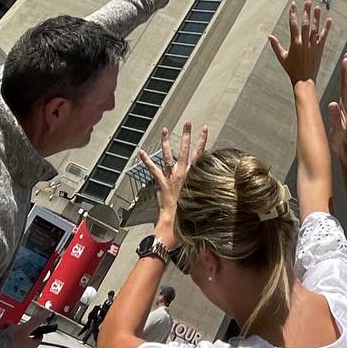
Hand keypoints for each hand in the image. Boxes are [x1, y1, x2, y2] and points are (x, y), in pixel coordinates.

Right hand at [3, 317, 45, 347]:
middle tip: (14, 325)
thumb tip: (46, 313)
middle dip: (19, 329)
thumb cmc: (11, 344)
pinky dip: (1, 338)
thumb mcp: (25, 328)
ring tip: (4, 327)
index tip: (36, 327)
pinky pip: (4, 344)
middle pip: (24, 339)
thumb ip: (36, 320)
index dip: (37, 331)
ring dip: (9, 332)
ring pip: (14, 341)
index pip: (38, 339)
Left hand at [137, 122, 207, 245]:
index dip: (203, 140)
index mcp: (195, 176)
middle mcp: (184, 174)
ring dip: (167, 142)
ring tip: (165, 130)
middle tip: (187, 123)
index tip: (205, 129)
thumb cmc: (189, 216)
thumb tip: (205, 187)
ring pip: (169, 156)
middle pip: (186, 150)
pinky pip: (153, 169)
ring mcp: (172, 177)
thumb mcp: (201, 200)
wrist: (177, 225)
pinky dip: (146, 160)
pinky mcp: (162, 183)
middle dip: (187, 135)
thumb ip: (201, 190)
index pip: (201, 154)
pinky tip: (141, 152)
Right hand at [268, 0, 331, 86]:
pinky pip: (324, 36)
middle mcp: (304, 42)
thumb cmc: (292, 69)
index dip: (293, 13)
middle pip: (305, 24)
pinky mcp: (320, 49)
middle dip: (306, 12)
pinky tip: (329, 19)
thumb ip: (275, 45)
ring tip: (317, 7)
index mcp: (295, 43)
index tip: (293, 5)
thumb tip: (269, 36)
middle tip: (308, 2)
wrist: (304, 78)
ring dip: (316, 17)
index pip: (293, 25)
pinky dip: (327, 28)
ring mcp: (313, 45)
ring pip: (315, 28)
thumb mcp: (282, 57)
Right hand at [326, 52, 346, 157]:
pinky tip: (343, 80)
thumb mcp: (337, 130)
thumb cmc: (341, 141)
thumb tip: (332, 104)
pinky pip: (345, 91)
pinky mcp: (345, 109)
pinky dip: (344, 82)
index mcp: (346, 107)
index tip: (346, 60)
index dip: (346, 72)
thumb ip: (335, 117)